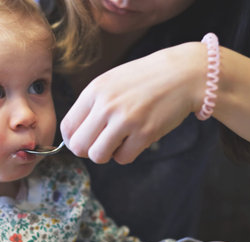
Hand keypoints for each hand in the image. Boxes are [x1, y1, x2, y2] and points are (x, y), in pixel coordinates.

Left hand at [60, 42, 206, 163]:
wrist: (182, 74)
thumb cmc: (143, 80)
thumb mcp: (110, 82)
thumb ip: (91, 106)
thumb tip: (74, 136)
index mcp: (94, 91)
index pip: (67, 127)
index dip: (72, 139)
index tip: (83, 140)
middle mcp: (106, 106)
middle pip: (79, 146)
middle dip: (87, 150)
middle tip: (100, 143)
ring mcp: (126, 120)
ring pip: (98, 156)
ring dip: (106, 154)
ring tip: (118, 141)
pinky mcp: (145, 133)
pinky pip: (123, 158)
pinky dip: (126, 154)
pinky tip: (134, 140)